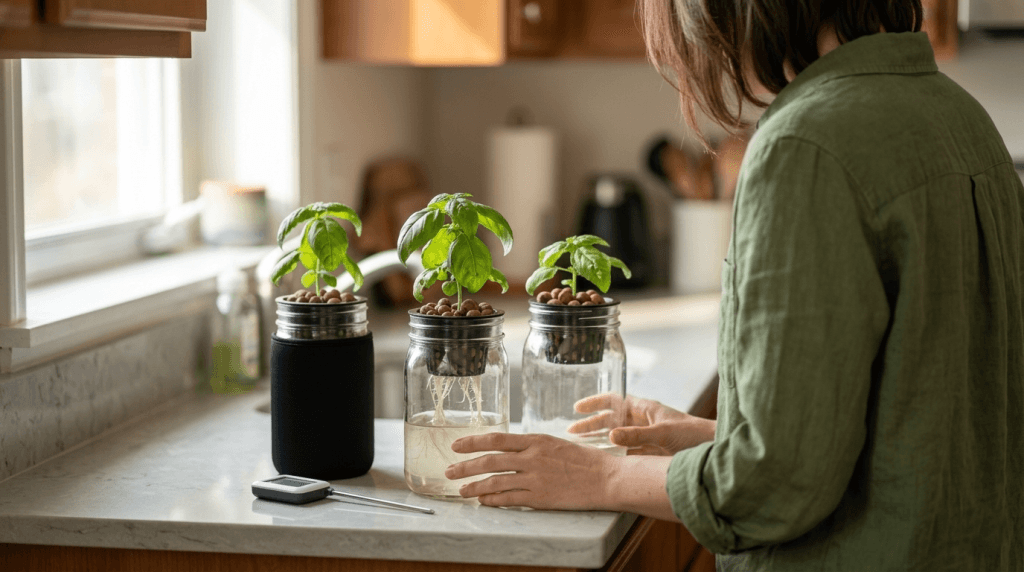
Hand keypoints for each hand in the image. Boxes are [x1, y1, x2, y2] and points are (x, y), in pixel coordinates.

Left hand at [445, 433, 617, 509]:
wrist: (606, 478)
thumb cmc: (583, 461)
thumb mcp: (555, 444)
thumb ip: (532, 447)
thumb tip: (509, 451)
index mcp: (535, 440)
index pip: (496, 439)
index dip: (473, 442)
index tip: (456, 445)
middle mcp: (531, 457)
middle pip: (489, 461)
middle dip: (465, 467)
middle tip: (449, 471)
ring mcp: (535, 478)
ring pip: (494, 482)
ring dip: (474, 487)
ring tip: (461, 491)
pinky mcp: (539, 498)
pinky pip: (509, 499)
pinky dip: (492, 500)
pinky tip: (483, 501)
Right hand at [569, 394, 715, 455]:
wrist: (712, 449)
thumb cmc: (693, 434)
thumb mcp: (663, 433)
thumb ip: (637, 435)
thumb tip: (610, 436)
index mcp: (645, 408)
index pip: (614, 400)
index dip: (595, 403)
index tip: (578, 408)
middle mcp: (642, 420)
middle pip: (611, 420)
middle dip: (591, 424)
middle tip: (572, 431)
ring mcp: (645, 437)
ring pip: (616, 436)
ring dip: (599, 440)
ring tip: (580, 445)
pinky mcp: (649, 452)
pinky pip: (626, 451)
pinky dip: (613, 454)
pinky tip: (602, 458)